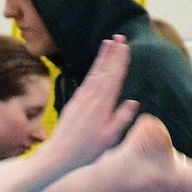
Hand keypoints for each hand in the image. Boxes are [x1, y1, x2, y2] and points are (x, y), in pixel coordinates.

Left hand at [45, 36, 138, 171]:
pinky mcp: (74, 103)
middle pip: (104, 71)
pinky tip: (96, 65)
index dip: (119, 61)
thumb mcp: (107, 139)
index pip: (114, 78)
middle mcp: (91, 99)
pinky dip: (93, 70)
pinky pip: (86, 81)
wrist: (59, 154)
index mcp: (102, 106)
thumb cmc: (86, 150)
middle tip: (119, 36)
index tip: (125, 47)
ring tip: (108, 42)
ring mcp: (81, 99)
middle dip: (112, 53)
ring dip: (102, 58)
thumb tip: (133, 102)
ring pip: (94, 74)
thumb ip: (120, 120)